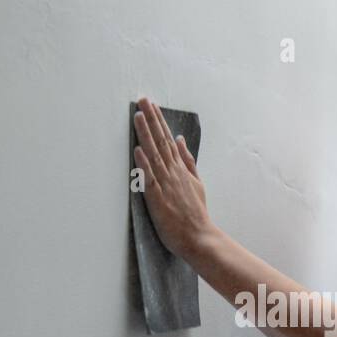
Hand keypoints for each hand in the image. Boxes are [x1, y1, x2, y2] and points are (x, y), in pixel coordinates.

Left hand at [132, 97, 211, 257]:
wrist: (199, 237)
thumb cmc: (196, 213)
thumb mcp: (196, 182)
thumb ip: (188, 160)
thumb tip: (180, 139)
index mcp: (180, 169)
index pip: (167, 139)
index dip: (158, 121)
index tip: (151, 105)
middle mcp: (173, 173)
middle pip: (160, 141)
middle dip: (151, 119)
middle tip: (142, 100)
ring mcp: (166, 185)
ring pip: (154, 155)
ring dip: (145, 135)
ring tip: (137, 116)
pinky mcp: (158, 199)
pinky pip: (149, 179)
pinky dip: (144, 164)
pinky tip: (138, 150)